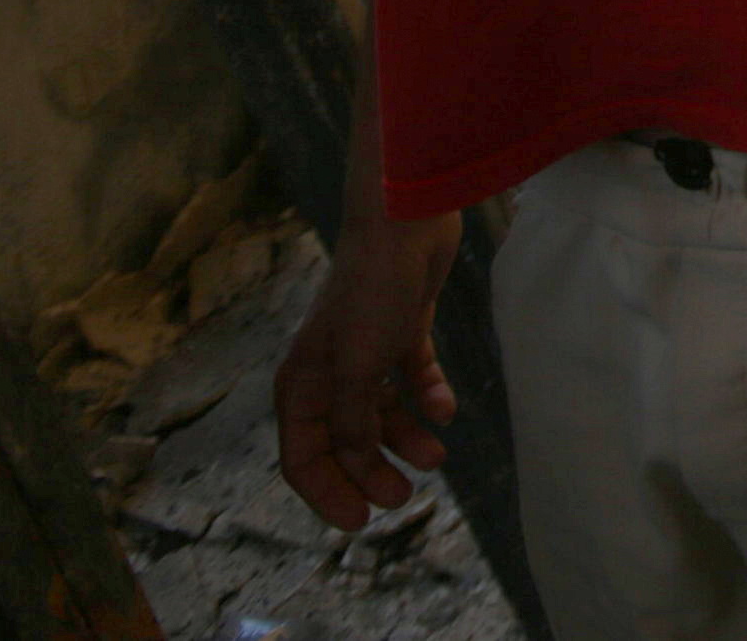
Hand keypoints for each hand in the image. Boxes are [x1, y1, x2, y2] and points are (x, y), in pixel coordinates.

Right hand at [276, 206, 460, 529]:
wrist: (404, 223)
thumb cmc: (371, 292)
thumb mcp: (358, 368)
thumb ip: (355, 422)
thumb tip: (358, 463)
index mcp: (301, 384)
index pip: (302, 456)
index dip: (327, 492)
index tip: (360, 522)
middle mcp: (328, 372)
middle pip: (343, 441)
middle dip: (370, 471)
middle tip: (404, 497)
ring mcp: (366, 350)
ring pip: (380, 413)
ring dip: (405, 438)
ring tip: (437, 458)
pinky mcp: (402, 329)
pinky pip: (412, 378)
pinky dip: (427, 397)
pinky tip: (446, 410)